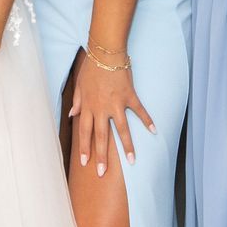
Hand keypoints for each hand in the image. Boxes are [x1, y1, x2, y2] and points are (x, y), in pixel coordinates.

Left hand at [69, 48, 154, 178]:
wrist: (105, 53)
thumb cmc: (91, 68)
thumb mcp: (79, 85)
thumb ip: (77, 101)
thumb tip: (72, 115)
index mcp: (88, 107)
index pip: (84, 132)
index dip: (84, 148)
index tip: (85, 163)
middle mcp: (101, 108)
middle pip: (101, 136)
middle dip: (101, 156)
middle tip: (102, 173)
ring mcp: (116, 104)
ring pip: (122, 129)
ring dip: (127, 146)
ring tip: (132, 161)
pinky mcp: (129, 97)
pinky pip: (139, 111)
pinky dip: (147, 121)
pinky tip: (154, 131)